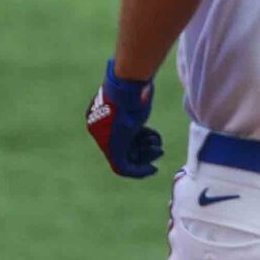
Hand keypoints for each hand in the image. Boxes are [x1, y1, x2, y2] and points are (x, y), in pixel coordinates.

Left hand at [86, 61, 161, 178]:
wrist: (127, 89)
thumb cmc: (133, 89)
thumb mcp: (134, 94)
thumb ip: (137, 99)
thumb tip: (146, 89)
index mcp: (100, 116)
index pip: (120, 133)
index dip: (139, 137)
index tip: (153, 138)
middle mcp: (100, 130)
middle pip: (124, 146)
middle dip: (144, 149)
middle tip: (159, 148)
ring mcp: (105, 140)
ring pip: (126, 157)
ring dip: (145, 157)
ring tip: (158, 150)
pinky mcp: (112, 149)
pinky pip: (123, 168)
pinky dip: (138, 171)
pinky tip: (153, 169)